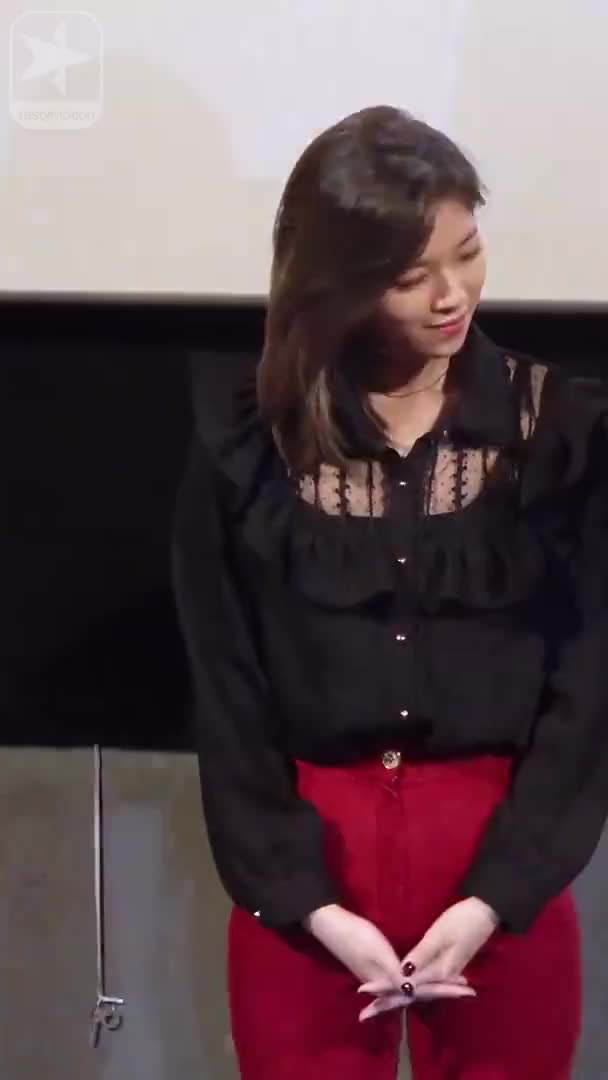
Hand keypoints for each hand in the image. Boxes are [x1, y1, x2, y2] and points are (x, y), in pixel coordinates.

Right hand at [304, 905, 474, 1013]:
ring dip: (433, 987)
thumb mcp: (377, 953)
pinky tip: (421, 981)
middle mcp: (386, 983)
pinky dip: (419, 981)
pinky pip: (404, 980)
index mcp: (388, 981)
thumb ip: (394, 974)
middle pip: (420, 991)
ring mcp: (379, 976)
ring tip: (453, 986)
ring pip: (413, 987)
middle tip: (468, 989)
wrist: (330, 924)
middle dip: (444, 990)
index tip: (467, 989)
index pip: (423, 990)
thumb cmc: (355, 936)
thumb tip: (413, 993)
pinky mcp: (375, 968)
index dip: (446, 988)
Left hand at [358, 897, 497, 1019]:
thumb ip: (422, 955)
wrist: (485, 913)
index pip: (405, 985)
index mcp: (438, 972)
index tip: (363, 991)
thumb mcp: (440, 935)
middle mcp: (441, 977)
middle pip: (410, 993)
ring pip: (416, 990)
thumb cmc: (462, 920)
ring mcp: (445, 973)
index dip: (383, 987)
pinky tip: (403, 992)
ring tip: (376, 1006)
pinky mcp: (446, 966)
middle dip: (387, 1002)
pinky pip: (424, 983)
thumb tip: (404, 975)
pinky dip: (410, 989)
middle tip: (364, 1014)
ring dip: (396, 998)